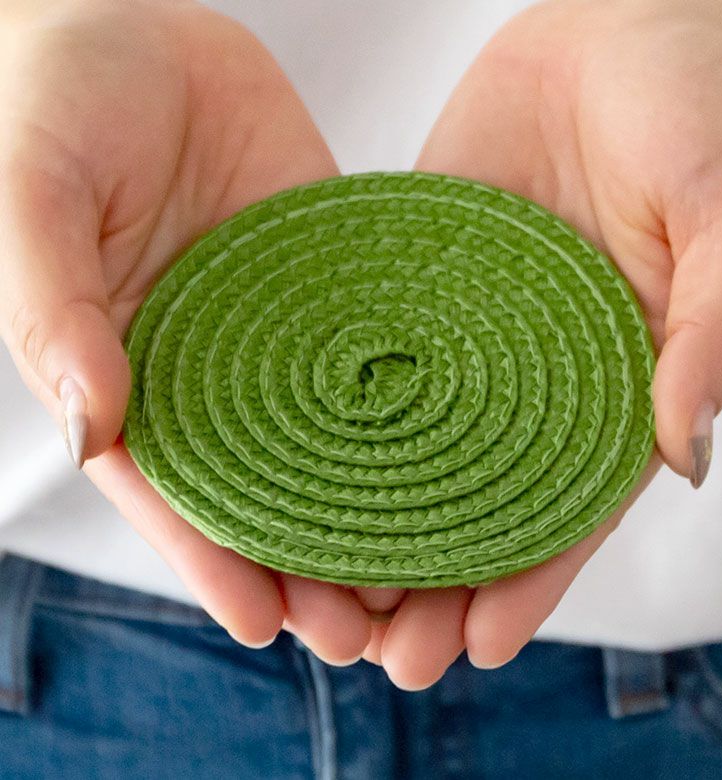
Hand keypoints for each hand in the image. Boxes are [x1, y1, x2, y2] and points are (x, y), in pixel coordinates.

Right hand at [0, 0, 384, 663]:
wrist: (134, 26)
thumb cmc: (58, 102)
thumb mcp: (34, 193)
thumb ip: (52, 307)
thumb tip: (90, 424)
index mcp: (130, 372)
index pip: (175, 490)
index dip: (215, 560)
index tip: (265, 622)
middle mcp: (212, 369)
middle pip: (266, 487)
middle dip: (310, 561)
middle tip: (369, 630)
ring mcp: (280, 334)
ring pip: (333, 441)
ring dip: (373, 509)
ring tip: (424, 575)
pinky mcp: (337, 285)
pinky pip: (379, 354)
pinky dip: (410, 411)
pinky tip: (452, 455)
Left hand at [371, 0, 721, 687]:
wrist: (628, 28)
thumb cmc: (700, 115)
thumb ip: (715, 328)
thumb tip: (684, 448)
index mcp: (617, 383)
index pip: (571, 507)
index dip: (531, 580)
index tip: (481, 643)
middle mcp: (536, 375)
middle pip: (481, 500)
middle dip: (439, 581)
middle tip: (386, 655)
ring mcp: (471, 334)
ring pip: (417, 448)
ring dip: (376, 522)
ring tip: (327, 591)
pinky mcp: (418, 280)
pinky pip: (373, 357)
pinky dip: (340, 418)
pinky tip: (295, 464)